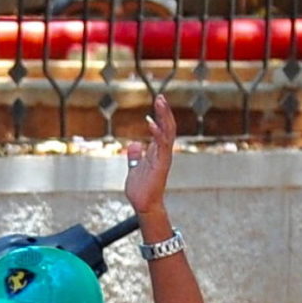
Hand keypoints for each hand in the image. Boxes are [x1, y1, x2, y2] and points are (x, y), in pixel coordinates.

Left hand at [125, 93, 176, 216]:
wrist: (143, 205)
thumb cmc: (141, 190)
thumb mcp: (135, 168)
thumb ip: (135, 156)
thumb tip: (134, 144)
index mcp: (157, 152)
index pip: (162, 129)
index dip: (160, 115)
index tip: (159, 101)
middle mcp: (163, 153)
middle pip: (167, 127)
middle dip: (165, 112)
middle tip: (161, 97)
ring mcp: (163, 158)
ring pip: (168, 133)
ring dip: (164, 118)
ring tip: (160, 103)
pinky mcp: (161, 165)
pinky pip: (162, 146)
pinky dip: (158, 133)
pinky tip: (152, 123)